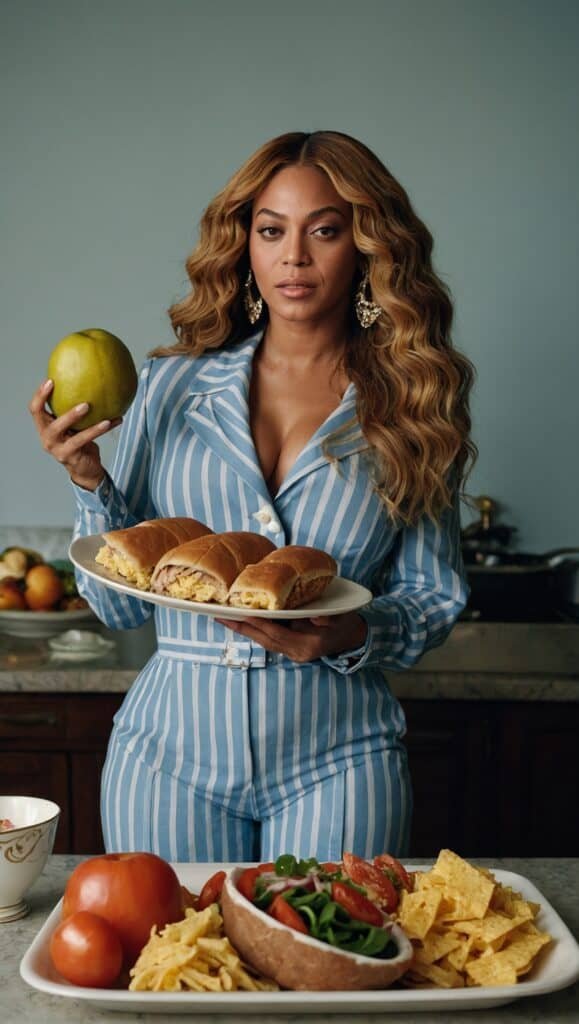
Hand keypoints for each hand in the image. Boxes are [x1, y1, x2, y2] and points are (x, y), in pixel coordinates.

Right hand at [28, 379, 120, 490]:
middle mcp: (46, 437)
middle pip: (42, 417)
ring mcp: (55, 447)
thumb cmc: (81, 443)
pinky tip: (112, 421)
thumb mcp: (76, 426)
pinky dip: (97, 429)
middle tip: (72, 392)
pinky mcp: (68, 455)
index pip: (35, 409)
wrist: (86, 469)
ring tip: (88, 405)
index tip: (50, 380)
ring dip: (74, 415)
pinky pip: (83, 439)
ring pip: (61, 428)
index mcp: (45, 427)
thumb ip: (75, 410)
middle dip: (50, 401)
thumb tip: (92, 381)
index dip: (39, 395)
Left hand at [214, 611, 367, 663]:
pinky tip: (243, 622)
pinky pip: (269, 640)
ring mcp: (293, 654)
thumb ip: (326, 619)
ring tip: (225, 618)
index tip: (239, 613)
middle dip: (242, 627)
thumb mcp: (339, 618)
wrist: (353, 637)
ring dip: (245, 629)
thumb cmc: (346, 623)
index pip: (277, 633)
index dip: (257, 623)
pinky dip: (255, 631)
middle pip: (264, 639)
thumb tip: (312, 618)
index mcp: (308, 645)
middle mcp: (297, 653)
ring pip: (264, 641)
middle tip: (220, 616)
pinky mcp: (290, 650)